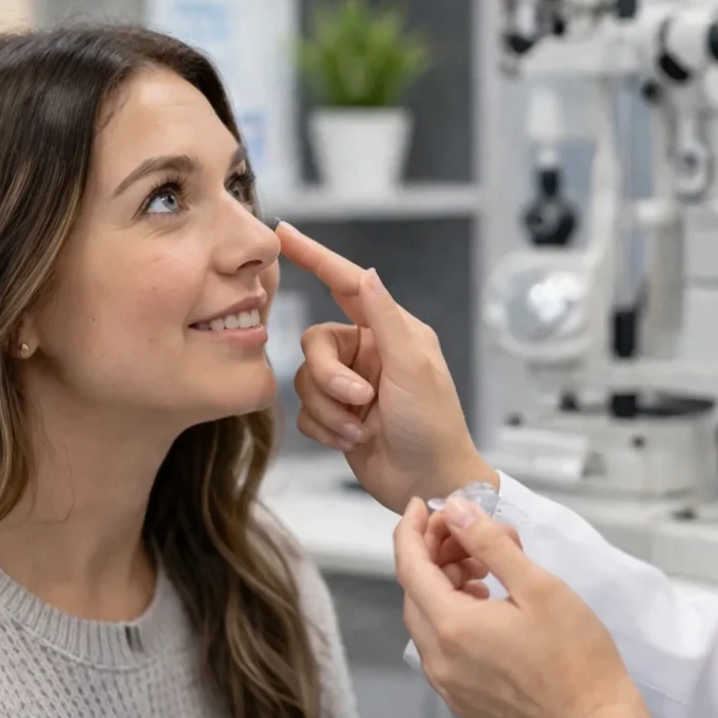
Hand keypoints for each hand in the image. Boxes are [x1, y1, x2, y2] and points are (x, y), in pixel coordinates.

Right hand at [277, 221, 496, 511]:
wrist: (429, 484)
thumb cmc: (434, 425)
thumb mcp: (412, 367)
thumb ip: (384, 319)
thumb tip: (367, 273)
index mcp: (390, 331)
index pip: (346, 283)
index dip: (315, 257)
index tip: (284, 233)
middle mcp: (367, 352)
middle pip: (315, 343)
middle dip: (330, 377)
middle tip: (360, 400)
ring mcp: (350, 385)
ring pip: (307, 380)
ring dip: (331, 410)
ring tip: (361, 428)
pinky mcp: (336, 417)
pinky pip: (306, 412)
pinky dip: (326, 428)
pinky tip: (353, 441)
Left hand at [394, 495, 655, 717]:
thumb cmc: (576, 658)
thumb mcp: (538, 587)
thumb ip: (491, 544)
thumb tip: (455, 510)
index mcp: (452, 627)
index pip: (410, 567)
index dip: (411, 530)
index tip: (420, 504)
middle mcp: (438, 660)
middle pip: (415, 593)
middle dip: (433, 555)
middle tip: (469, 535)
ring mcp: (448, 686)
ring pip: (427, 622)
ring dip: (444, 587)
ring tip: (485, 571)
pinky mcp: (463, 702)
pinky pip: (441, 650)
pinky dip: (452, 619)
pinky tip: (487, 609)